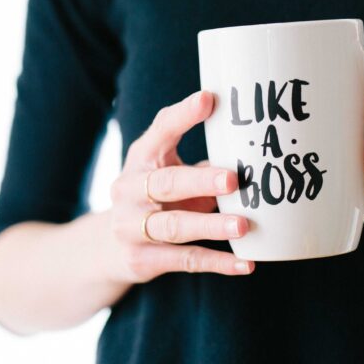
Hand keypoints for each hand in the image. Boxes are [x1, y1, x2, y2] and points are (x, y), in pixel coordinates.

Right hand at [103, 91, 253, 282]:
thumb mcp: (168, 171)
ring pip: (175, 226)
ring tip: (243, 226)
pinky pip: (185, 260)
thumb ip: (202, 162)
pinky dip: (217, 263)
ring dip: (211, 226)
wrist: (108, 248)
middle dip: (200, 181)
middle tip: (233, 179)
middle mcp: (129, 190)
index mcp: (141, 158)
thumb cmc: (155, 198)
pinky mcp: (142, 260)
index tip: (209, 99)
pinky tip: (246, 264)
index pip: (160, 132)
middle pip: (166, 183)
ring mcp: (131, 227)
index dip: (183, 116)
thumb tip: (255, 150)